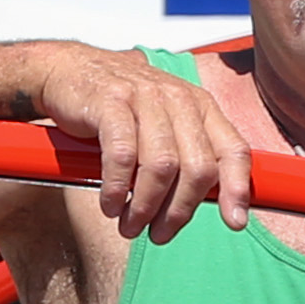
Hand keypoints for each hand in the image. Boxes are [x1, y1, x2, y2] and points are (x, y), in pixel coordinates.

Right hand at [20, 42, 259, 242]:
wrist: (66, 69)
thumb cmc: (119, 106)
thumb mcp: (164, 124)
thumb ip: (189, 156)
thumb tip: (213, 205)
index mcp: (201, 107)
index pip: (234, 150)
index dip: (237, 189)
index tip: (234, 222)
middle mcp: (179, 99)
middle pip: (198, 167)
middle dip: (180, 210)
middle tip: (160, 234)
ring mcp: (145, 97)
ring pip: (162, 166)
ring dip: (146, 206)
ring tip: (130, 225)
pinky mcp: (111, 101)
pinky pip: (122, 156)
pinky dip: (118, 188)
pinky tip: (111, 204)